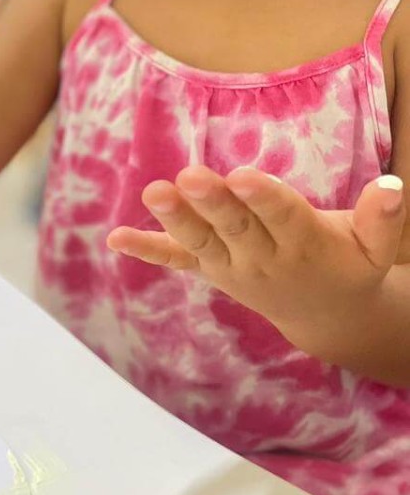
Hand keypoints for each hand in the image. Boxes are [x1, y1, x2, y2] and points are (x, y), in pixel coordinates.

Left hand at [106, 165, 406, 363]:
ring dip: (175, 218)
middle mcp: (263, 257)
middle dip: (211, 202)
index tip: (242, 176)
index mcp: (305, 245)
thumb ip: (383, 219)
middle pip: (235, 227)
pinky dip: (147, 250)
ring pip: (201, 241)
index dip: (263, 198)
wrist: (325, 318)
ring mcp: (231, 265)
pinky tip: (114, 239)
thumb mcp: (376, 249)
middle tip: (189, 176)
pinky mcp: (211, 269)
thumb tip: (394, 185)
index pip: (282, 218)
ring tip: (153, 192)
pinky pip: (176, 260)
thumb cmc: (351, 265)